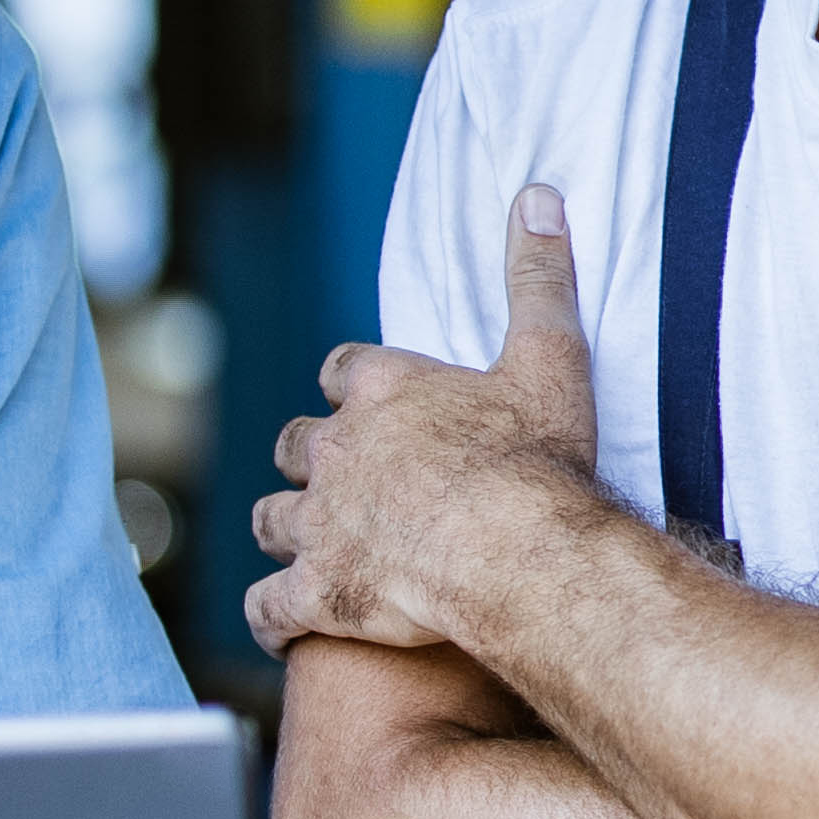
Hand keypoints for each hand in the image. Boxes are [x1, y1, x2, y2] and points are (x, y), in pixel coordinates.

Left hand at [249, 181, 611, 662]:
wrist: (513, 550)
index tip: (366, 399)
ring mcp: (319, 524)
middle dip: (309, 457)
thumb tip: (537, 195)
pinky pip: (268, 607)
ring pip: (270, 520)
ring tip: (305, 543)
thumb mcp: (550, 357)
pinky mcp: (316, 591)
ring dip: (283, 528)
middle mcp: (338, 450)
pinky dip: (271, 615)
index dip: (352, 386)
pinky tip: (284, 623)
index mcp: (384, 390)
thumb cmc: (535, 459)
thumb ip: (538, 277)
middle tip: (338, 477)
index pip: (343, 371)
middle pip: (295, 444)